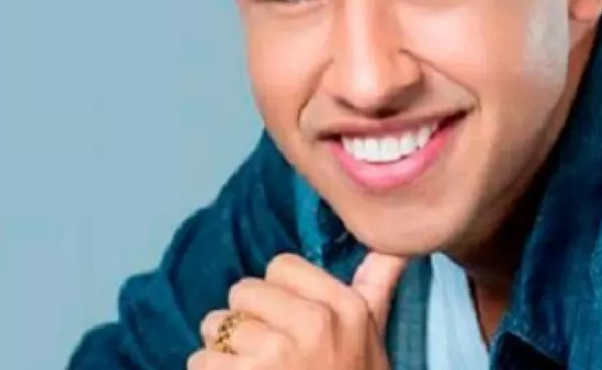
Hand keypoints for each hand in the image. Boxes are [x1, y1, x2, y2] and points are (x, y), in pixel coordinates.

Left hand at [187, 251, 408, 368]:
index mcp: (346, 308)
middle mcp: (315, 325)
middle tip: (263, 354)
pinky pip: (201, 360)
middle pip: (243, 291)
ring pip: (215, 325)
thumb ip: (377, 285)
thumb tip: (400, 243)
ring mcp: (277, 354)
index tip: (286, 323)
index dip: (276, 295)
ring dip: (222, 353)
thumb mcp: (374, 337)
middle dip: (245, 322)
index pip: (281, 266)